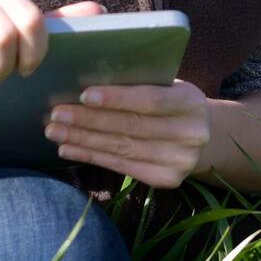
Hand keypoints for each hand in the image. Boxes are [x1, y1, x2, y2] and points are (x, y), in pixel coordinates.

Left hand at [45, 79, 212, 188]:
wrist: (204, 137)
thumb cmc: (173, 103)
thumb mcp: (169, 86)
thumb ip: (142, 84)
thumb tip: (90, 80)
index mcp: (192, 102)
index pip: (150, 100)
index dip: (117, 98)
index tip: (84, 94)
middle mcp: (191, 134)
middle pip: (132, 127)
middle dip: (90, 120)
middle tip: (57, 114)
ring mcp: (180, 161)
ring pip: (122, 149)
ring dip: (83, 140)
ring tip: (55, 132)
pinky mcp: (167, 180)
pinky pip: (121, 166)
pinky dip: (91, 157)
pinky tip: (69, 148)